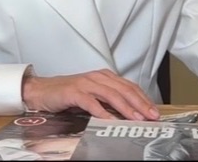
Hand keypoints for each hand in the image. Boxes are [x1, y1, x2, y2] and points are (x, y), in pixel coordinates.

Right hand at [21, 68, 161, 120]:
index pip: (130, 87)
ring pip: (111, 95)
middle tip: (151, 116)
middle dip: (140, 104)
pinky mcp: (74, 92)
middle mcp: (98, 77)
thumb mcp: (94, 95)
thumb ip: (110, 100)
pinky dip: (102, 112)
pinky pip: (91, 103)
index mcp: (106, 77)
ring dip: (126, 108)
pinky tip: (110, 121)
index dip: (143, 99)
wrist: (42, 90)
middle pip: (125, 90)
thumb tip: (131, 113)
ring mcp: (87, 84)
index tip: (154, 111)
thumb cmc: (69, 94)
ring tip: (136, 119)